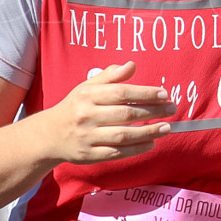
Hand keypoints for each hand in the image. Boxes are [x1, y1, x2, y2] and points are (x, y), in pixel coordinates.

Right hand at [43, 61, 172, 164]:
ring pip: (123, 135)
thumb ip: (110, 76)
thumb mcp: (87, 87)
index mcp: (87, 95)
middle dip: (152, 112)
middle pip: (125, 114)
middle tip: (171, 109)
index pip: (121, 92)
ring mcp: (87, 137)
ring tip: (166, 128)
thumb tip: (132, 65)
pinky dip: (136, 149)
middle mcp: (86, 116)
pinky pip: (117, 153)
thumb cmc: (75, 107)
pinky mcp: (89, 155)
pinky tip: (151, 143)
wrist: (49, 135)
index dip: (145, 93)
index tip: (164, 94)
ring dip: (148, 132)